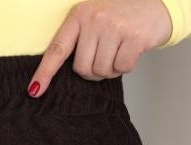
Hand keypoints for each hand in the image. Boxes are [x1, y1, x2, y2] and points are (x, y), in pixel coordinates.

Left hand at [27, 0, 172, 93]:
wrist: (156, 3)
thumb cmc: (121, 16)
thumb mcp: (95, 19)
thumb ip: (81, 39)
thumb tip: (71, 73)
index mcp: (79, 15)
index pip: (57, 49)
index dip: (45, 72)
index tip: (35, 90)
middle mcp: (94, 19)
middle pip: (82, 68)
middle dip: (94, 71)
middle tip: (106, 55)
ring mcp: (114, 27)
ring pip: (101, 71)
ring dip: (111, 70)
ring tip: (119, 50)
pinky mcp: (133, 37)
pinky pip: (121, 69)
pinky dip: (126, 66)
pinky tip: (131, 50)